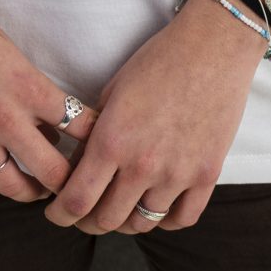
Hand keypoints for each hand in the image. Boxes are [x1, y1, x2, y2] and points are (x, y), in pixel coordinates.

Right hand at [0, 0, 97, 201]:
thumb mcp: (13, 56)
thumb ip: (33, 95)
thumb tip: (49, 129)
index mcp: (29, 87)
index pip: (80, 127)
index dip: (95, 142)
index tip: (97, 148)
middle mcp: (4, 116)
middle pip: (52, 171)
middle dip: (67, 182)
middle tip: (70, 183)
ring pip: (11, 186)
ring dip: (28, 191)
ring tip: (34, 188)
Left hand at [45, 0, 264, 235]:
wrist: (214, 46)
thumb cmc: (160, 60)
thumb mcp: (113, 91)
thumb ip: (95, 134)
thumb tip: (80, 167)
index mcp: (112, 141)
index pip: (76, 202)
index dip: (60, 215)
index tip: (56, 212)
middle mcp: (143, 165)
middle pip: (106, 220)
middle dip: (87, 221)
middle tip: (84, 212)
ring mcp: (178, 174)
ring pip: (142, 224)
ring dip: (125, 221)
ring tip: (120, 208)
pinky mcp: (207, 175)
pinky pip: (182, 218)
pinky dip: (166, 219)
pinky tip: (157, 206)